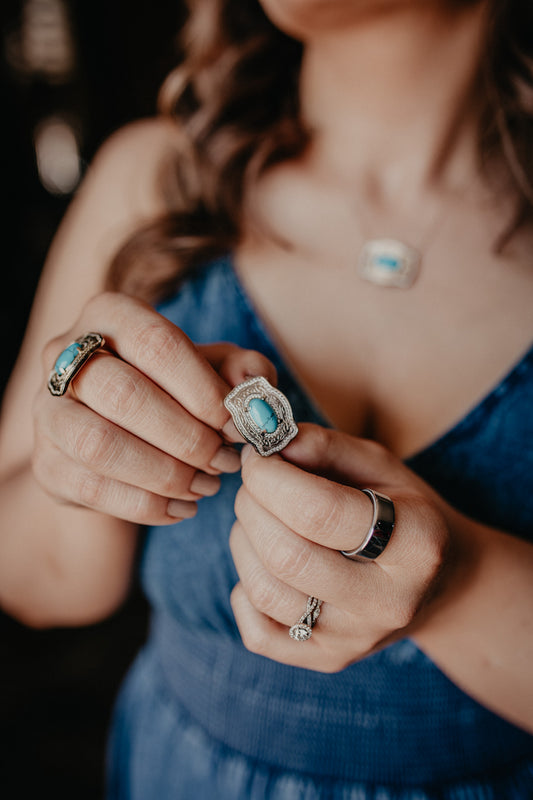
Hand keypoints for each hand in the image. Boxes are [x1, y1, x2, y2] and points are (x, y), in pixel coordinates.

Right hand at [32, 292, 275, 524]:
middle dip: (187, 436)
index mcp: (109, 315)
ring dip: (166, 474)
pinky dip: (147, 505)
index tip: (237, 424)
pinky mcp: (46, 463)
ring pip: (100, 445)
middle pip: (123, 394)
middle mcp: (63, 355)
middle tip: (226, 460)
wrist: (122, 430)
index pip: (155, 343)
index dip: (202, 388)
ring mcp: (48, 412)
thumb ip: (241, 371)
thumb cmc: (175, 389)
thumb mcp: (213, 369)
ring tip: (208, 485)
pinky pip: (92, 489)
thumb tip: (252, 390)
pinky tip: (183, 507)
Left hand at [230, 423, 448, 671]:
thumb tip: (268, 442)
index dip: (271, 478)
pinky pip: (258, 633)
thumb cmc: (405, 510)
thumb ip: (324, 447)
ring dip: (244, 541)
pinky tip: (264, 563)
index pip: (319, 512)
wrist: (443, 582)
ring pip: (266, 592)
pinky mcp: (329, 660)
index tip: (257, 456)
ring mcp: (357, 639)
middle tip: (254, 483)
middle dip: (252, 506)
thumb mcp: (380, 465)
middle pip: (287, 556)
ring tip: (259, 518)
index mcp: (415, 543)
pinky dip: (245, 591)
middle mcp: (389, 602)